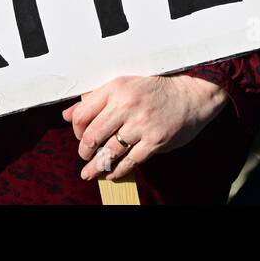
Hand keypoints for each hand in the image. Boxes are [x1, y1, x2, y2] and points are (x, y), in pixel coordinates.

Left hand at [62, 74, 228, 181]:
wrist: (192, 95)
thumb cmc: (155, 90)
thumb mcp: (125, 85)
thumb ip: (96, 99)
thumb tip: (68, 115)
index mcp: (116, 88)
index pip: (82, 114)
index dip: (76, 129)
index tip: (80, 136)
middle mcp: (127, 105)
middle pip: (92, 136)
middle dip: (84, 150)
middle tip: (85, 155)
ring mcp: (141, 124)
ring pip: (108, 152)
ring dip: (96, 166)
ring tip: (89, 173)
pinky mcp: (155, 141)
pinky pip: (129, 162)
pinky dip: (117, 171)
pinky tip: (111, 174)